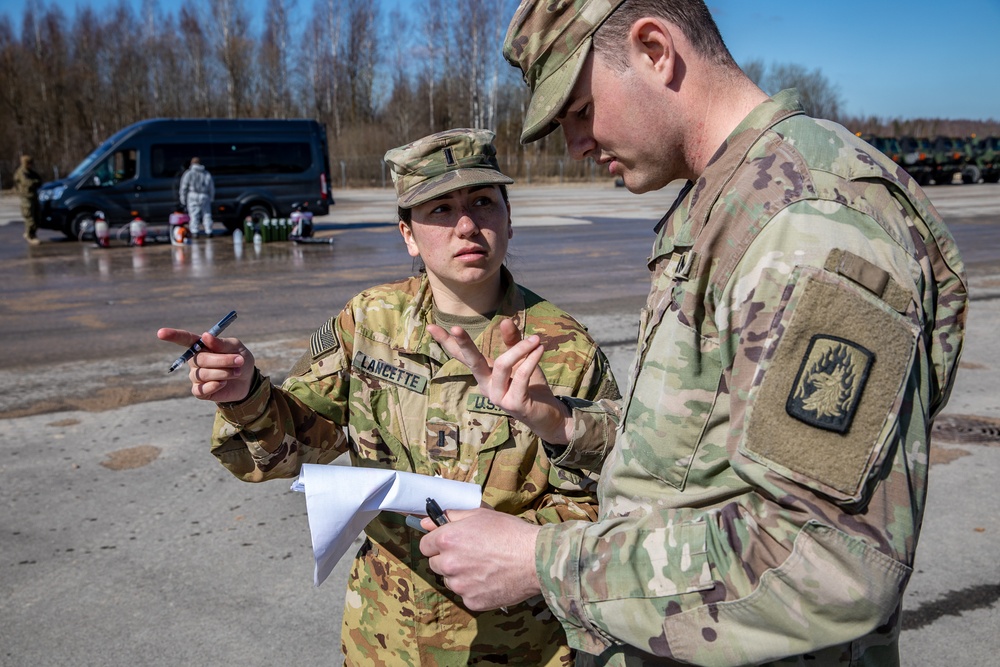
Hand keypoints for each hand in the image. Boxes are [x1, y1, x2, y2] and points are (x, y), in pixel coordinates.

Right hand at [157, 328, 254, 402]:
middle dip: (222, 360)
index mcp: (201, 346)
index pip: (184, 339)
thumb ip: (221, 343)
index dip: (173, 336)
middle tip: (239, 361)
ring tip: (236, 371)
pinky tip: (223, 383)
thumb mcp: (236, 347)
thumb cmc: (239, 358)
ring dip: (223, 372)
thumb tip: (205, 336)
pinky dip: (214, 386)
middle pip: (200, 359)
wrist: (248, 380)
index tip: (160, 333)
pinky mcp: (200, 391)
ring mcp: (196, 376)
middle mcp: (195, 360)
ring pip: (203, 374)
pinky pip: (200, 389)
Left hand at [419, 508, 541, 609]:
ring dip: (460, 575)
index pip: (425, 545)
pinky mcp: (472, 601)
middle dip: (448, 559)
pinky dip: (474, 589)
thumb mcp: (480, 514)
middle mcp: (449, 564)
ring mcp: (460, 585)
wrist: (535, 559)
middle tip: (471, 554)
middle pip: (435, 564)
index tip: (450, 542)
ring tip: (484, 566)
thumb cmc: (510, 532)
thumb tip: (426, 521)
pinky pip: (465, 595)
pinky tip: (490, 579)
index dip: (437, 542)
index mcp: (448, 540)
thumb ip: (450, 516)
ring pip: (450, 580)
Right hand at [427, 318, 572, 444]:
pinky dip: (532, 359)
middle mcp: (486, 386)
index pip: (462, 357)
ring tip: (536, 339)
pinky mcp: (514, 404)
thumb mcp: (521, 360)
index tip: (431, 326)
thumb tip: (504, 320)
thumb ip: (512, 342)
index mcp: (484, 375)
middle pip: (472, 362)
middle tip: (456, 327)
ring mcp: (498, 397)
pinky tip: (540, 349)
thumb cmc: (531, 386)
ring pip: (502, 365)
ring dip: (520, 349)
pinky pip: (521, 376)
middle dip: (464, 344)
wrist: (548, 415)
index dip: (447, 342)